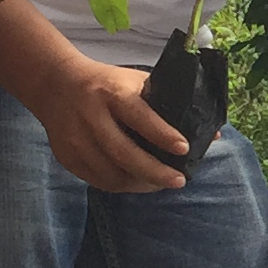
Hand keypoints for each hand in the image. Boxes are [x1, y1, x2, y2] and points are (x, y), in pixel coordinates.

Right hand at [29, 58, 188, 195]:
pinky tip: (138, 182)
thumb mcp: (136, 81)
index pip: (139, 115)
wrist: (55, 85)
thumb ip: (169, 104)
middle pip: (123, 153)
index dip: (162, 134)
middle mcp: (90, 116)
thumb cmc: (107, 84)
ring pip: (110, 173)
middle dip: (155, 172)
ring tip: (161, 183)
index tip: (185, 148)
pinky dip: (121, 186)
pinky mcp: (67, 156)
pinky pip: (97, 180)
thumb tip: (212, 134)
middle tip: (179, 180)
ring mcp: (75, 139)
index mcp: (111, 93)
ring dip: (140, 184)